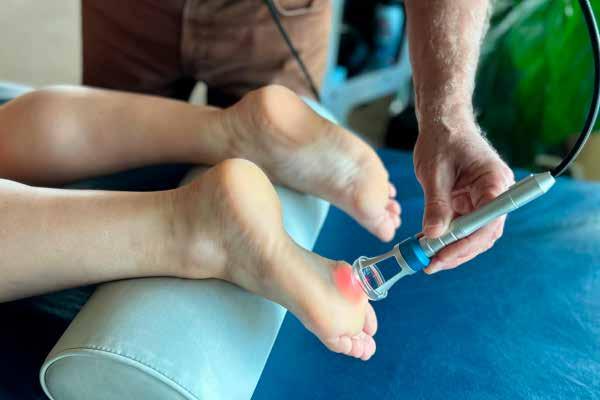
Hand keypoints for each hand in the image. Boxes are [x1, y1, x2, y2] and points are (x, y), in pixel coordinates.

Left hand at [413, 116, 513, 273]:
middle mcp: (496, 193)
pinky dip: (448, 238)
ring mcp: (485, 200)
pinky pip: (464, 227)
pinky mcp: (472, 203)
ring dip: (452, 249)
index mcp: (494, 182)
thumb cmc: (442, 140)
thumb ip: (436, 204)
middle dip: (458, 252)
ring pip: (474, 234)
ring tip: (428, 260)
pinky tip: (429, 245)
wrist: (443, 123)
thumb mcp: (435, 173)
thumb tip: (434, 236)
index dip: (466, 244)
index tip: (442, 255)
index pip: (488, 222)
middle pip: (484, 234)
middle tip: (431, 265)